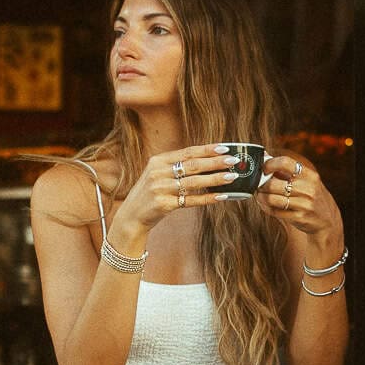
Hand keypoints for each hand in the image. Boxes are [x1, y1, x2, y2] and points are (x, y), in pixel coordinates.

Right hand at [108, 145, 236, 242]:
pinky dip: (207, 198)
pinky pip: (190, 200)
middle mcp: (158, 172)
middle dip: (216, 162)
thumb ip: (176, 167)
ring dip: (216, 179)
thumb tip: (207, 161)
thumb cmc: (149, 194)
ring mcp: (160, 188)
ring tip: (232, 177)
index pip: (187, 152)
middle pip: (193, 165)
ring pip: (194, 182)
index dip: (207, 149)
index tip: (225, 147)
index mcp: (158, 161)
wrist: (131, 216)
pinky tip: (221, 196)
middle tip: (234, 161)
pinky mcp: (163, 204)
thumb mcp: (157, 175)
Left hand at [257, 154, 343, 253]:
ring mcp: (305, 204)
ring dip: (261, 197)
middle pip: (274, 184)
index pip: (286, 163)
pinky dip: (266, 208)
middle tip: (258, 185)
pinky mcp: (299, 217)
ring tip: (260, 196)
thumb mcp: (308, 181)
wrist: (328, 220)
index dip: (270, 164)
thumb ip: (289, 172)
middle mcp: (309, 189)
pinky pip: (275, 211)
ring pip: (272, 199)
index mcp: (310, 175)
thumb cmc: (312, 197)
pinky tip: (265, 205)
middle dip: (261, 185)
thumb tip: (265, 160)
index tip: (264, 168)